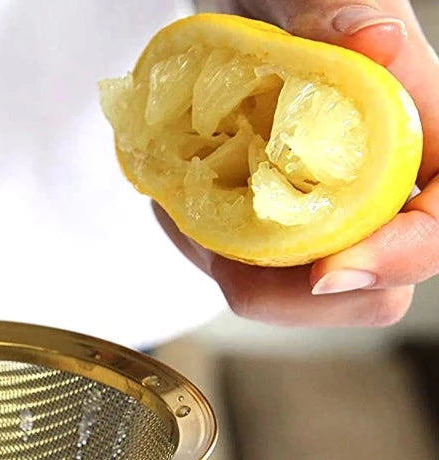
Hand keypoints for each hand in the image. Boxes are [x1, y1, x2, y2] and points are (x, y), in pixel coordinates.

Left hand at [156, 0, 438, 325]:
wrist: (235, 12)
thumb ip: (341, 10)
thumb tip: (377, 47)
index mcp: (416, 134)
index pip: (438, 222)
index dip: (399, 256)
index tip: (327, 273)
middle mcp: (376, 188)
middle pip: (373, 290)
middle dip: (293, 289)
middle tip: (221, 240)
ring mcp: (324, 217)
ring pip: (300, 295)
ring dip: (235, 270)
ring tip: (189, 202)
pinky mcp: (276, 229)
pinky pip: (249, 275)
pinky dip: (209, 253)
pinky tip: (182, 205)